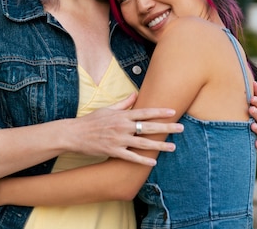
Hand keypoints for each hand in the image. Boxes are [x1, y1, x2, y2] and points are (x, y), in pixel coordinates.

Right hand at [69, 93, 183, 165]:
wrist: (75, 134)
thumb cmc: (91, 120)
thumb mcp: (108, 109)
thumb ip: (123, 103)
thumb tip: (135, 94)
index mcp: (122, 115)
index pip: (145, 112)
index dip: (159, 112)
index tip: (172, 112)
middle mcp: (123, 127)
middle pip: (148, 127)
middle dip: (166, 128)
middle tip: (181, 128)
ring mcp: (119, 140)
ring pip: (143, 143)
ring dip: (159, 146)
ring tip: (172, 147)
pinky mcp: (113, 151)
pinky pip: (131, 157)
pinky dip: (142, 160)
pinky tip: (153, 162)